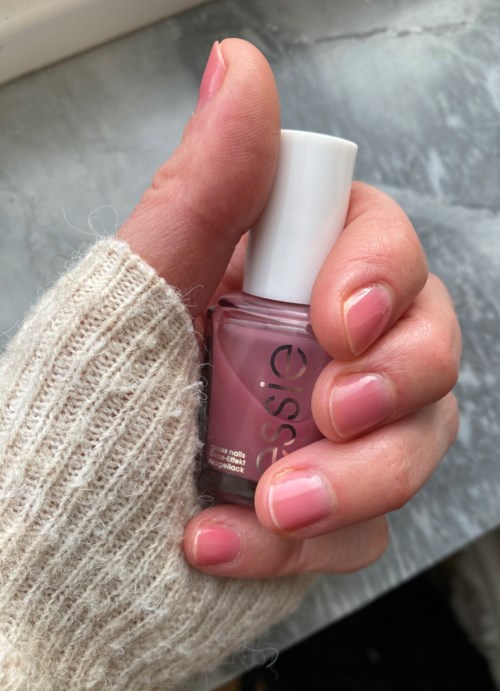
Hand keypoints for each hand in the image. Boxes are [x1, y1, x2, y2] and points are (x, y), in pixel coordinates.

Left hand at [118, 39, 460, 577]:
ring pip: (416, 440)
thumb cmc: (76, 425)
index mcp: (274, 285)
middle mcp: (312, 355)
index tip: (338, 319)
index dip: (381, 272)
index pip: (379, 245)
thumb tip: (239, 67)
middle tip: (332, 412)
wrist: (48, 561)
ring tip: (271, 506)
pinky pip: (368, 527)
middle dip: (395, 380)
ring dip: (354, 481)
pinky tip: (219, 546)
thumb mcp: (137, 298)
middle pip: (425, 341)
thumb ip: (206, 189)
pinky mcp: (331, 512)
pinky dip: (301, 547)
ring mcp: (329, 437)